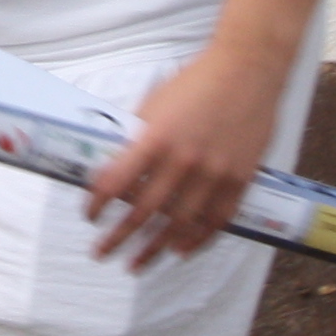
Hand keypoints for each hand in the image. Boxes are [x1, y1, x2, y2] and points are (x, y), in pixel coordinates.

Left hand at [83, 37, 286, 267]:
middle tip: (101, 253)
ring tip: (135, 264)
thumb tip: (117, 167)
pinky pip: (216, 220)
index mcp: (156, 138)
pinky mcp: (239, 180)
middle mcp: (183, 161)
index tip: (89, 216)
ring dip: (154, 248)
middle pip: (144, 212)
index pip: (116, 182)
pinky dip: (196, 240)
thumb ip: (138, 139)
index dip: (98, 204)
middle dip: (119, 236)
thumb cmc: (196, 83)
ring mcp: (214, 174)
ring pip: (179, 224)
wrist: (246, 71)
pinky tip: (179, 250)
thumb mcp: (155, 104)